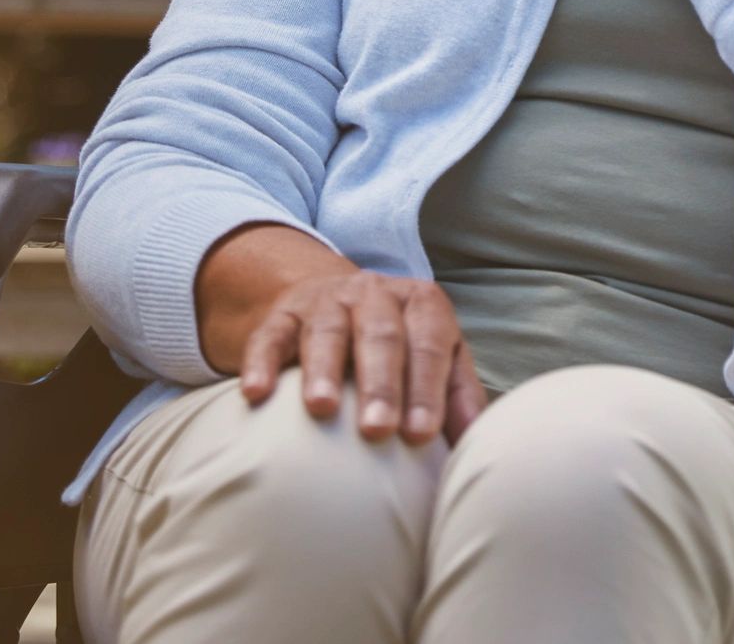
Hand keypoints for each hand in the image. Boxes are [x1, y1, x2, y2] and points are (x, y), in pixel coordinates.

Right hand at [239, 264, 485, 446]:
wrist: (335, 298)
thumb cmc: (398, 344)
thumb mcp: (435, 354)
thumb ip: (458, 393)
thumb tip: (476, 440)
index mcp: (420, 303)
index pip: (430, 342)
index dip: (427, 387)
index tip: (422, 434)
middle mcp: (375, 294)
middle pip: (381, 335)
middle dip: (381, 383)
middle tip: (378, 430)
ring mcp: (326, 302)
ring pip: (327, 331)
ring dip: (324, 369)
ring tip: (321, 409)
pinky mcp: (282, 316)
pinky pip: (270, 336)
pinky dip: (262, 363)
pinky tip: (256, 393)